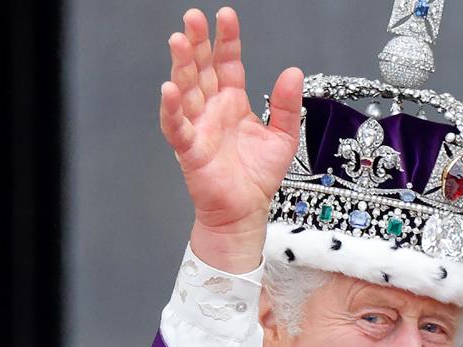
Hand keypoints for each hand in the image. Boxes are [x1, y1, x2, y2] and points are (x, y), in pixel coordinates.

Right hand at [160, 7, 303, 273]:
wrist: (246, 211)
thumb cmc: (257, 177)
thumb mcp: (283, 136)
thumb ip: (285, 105)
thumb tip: (293, 72)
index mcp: (232, 102)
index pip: (227, 63)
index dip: (226, 40)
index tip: (226, 16)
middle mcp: (212, 110)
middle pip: (201, 69)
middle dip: (197, 42)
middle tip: (192, 18)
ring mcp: (199, 127)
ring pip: (186, 90)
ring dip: (181, 66)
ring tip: (179, 41)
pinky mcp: (190, 150)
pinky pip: (178, 127)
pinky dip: (171, 109)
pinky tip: (169, 90)